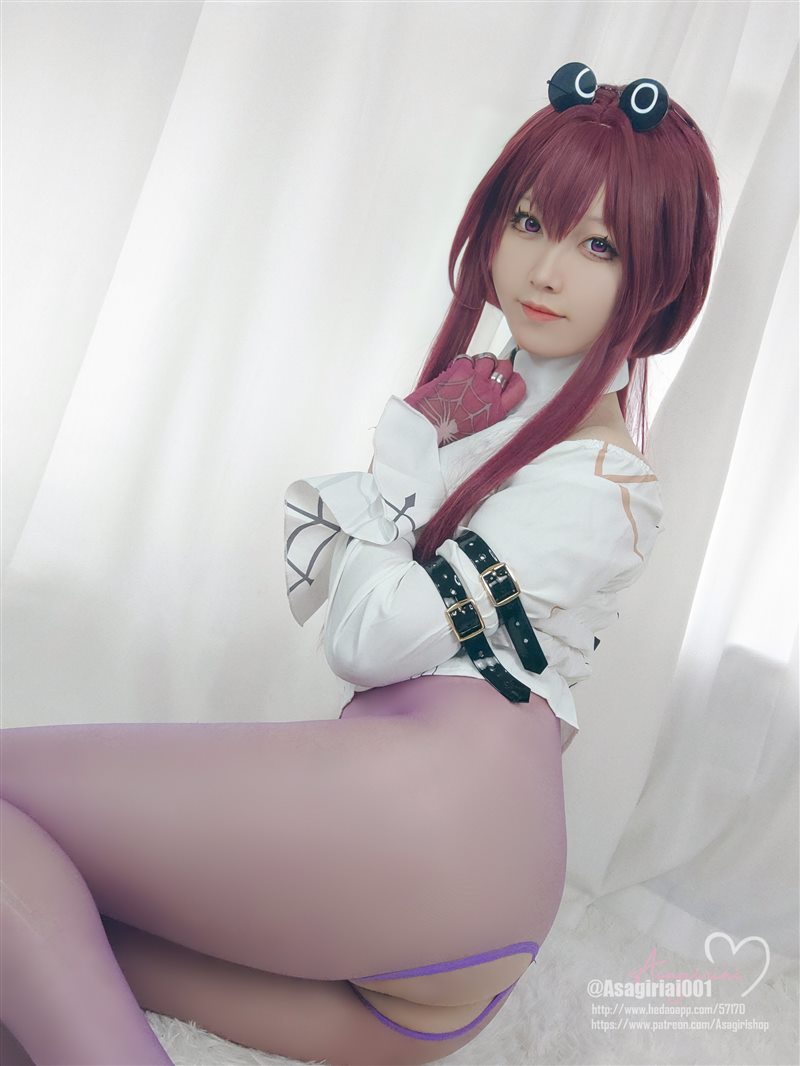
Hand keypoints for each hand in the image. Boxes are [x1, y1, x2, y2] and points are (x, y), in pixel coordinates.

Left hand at [403, 354, 525, 444]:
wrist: (425, 431)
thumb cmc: (446, 435)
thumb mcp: (477, 430)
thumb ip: (488, 414)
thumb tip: (490, 402)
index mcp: (496, 412)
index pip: (518, 388)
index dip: (513, 379)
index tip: (508, 378)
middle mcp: (489, 394)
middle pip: (505, 367)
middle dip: (498, 366)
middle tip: (488, 370)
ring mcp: (475, 380)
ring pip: (488, 358)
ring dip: (481, 361)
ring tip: (471, 369)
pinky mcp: (459, 372)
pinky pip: (467, 358)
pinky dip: (462, 362)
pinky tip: (455, 371)